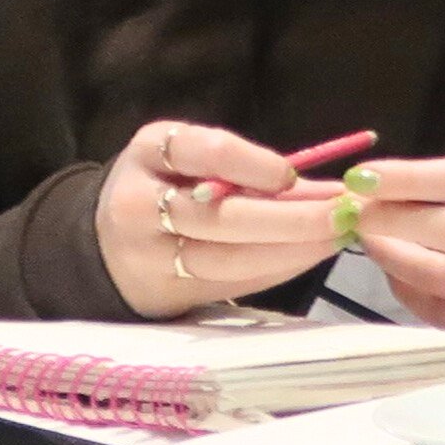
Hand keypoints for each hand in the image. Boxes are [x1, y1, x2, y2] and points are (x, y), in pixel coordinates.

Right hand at [93, 122, 347, 319]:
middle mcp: (141, 204)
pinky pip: (231, 282)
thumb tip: (330, 187)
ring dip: (292, 249)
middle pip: (221, 215)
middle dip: (290, 217)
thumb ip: (250, 168)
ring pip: (229, 257)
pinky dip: (275, 270)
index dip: (251, 164)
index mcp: (150, 152)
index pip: (201, 151)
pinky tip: (309, 258)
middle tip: (343, 213)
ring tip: (337, 237)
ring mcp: (151, 254)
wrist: (101, 244)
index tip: (294, 175)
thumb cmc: (164, 187)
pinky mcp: (169, 293)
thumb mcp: (187, 161)